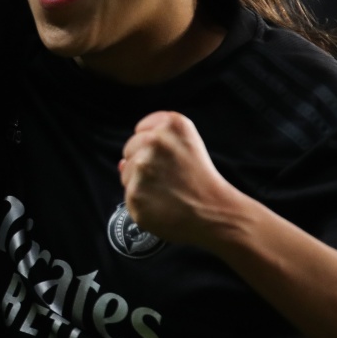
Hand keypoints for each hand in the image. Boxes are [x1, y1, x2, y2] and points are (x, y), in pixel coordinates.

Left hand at [119, 111, 244, 247]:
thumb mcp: (189, 144)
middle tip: (168, 178)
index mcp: (171, 124)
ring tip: (166, 192)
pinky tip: (160, 205)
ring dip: (139, 183)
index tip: (167, 159)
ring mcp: (142, 168)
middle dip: (143, 163)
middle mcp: (154, 141)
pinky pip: (128, 195)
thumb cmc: (203, 180)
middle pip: (130, 149)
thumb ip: (157, 140)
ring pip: (126, 173)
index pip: (140, 129)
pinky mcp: (134, 193)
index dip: (151, 146)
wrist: (215, 213)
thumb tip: (121, 163)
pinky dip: (141, 202)